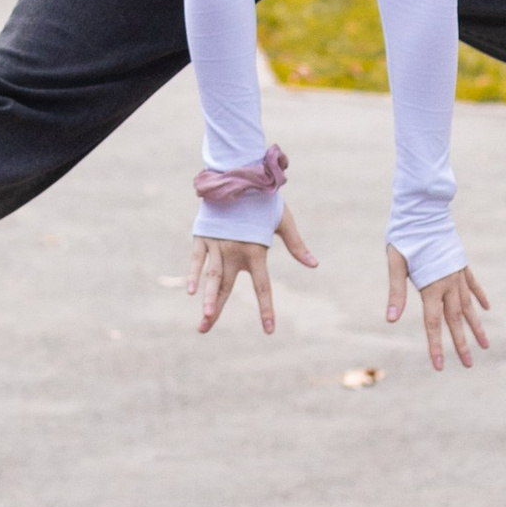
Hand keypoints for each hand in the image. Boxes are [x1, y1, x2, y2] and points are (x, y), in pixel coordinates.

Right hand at [189, 204, 318, 333]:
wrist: (238, 175)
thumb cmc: (263, 200)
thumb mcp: (283, 221)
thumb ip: (296, 245)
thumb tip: (314, 265)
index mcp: (256, 251)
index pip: (263, 287)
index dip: (266, 309)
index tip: (269, 330)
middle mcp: (234, 252)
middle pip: (226, 287)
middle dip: (217, 309)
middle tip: (206, 328)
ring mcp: (216, 245)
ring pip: (211, 277)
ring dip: (207, 298)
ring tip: (203, 318)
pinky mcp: (203, 236)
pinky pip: (196, 259)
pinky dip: (193, 274)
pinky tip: (191, 291)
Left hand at [387, 248, 491, 370]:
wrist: (424, 209)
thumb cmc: (405, 236)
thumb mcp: (395, 263)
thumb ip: (396, 293)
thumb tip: (390, 320)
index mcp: (431, 286)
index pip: (433, 323)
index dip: (436, 346)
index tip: (440, 366)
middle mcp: (449, 283)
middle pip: (455, 320)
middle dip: (461, 344)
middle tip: (469, 365)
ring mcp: (458, 273)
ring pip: (469, 306)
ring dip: (476, 326)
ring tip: (485, 344)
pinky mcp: (461, 263)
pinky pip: (473, 284)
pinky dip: (479, 297)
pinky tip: (486, 308)